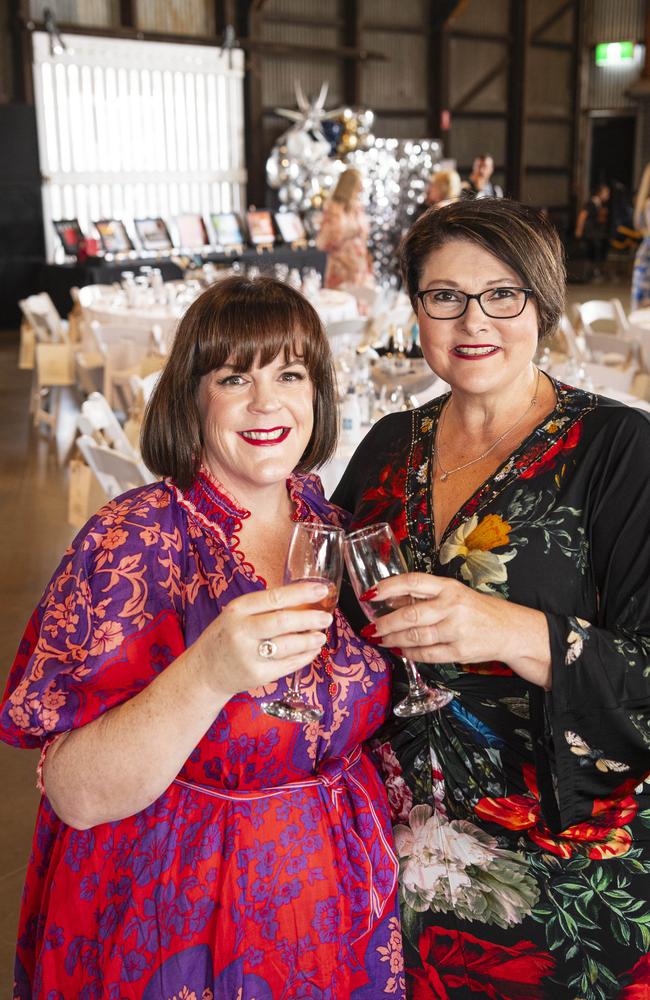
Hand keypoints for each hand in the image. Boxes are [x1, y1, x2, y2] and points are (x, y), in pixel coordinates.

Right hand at [191, 580, 332, 698]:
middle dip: (310, 619)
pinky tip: (311, 650)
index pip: (275, 598)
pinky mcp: (257, 675)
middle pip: (283, 622)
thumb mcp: (237, 615)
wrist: (205, 671)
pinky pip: (288, 665)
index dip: (301, 593)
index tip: (321, 590)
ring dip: (310, 640)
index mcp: (237, 610)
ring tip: (320, 636)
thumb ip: (265, 608)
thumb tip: (304, 600)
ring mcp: (249, 655)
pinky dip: (304, 657)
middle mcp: (241, 631)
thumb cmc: (227, 637)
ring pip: (288, 646)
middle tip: (326, 618)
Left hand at [364, 573, 551, 688]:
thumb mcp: (454, 594)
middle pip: (411, 614)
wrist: (511, 630)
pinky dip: (411, 654)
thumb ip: (425, 596)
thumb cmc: (477, 610)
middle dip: (385, 623)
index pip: (413, 582)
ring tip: (381, 640)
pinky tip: (401, 651)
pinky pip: (428, 654)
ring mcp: (457, 630)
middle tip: (370, 627)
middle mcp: (453, 606)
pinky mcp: (460, 652)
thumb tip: (390, 599)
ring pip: (416, 636)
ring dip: (394, 640)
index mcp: (449, 587)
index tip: (370, 593)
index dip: (389, 587)